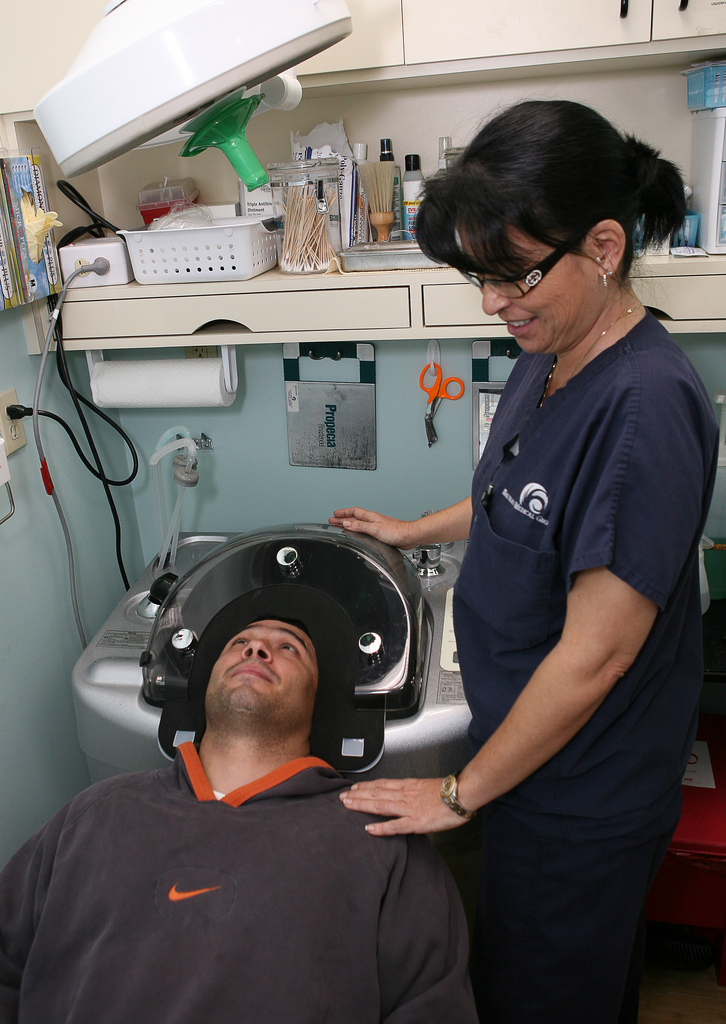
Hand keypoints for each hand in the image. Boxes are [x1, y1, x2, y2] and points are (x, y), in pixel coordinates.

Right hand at [328, 507, 414, 548]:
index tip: (334, 515)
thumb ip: (360, 526)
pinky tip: (358, 533)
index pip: (353, 512)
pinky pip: (365, 529)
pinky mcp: (381, 533)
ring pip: (359, 523)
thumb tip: (346, 523)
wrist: (408, 536)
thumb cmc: (396, 531)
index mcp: (371, 517)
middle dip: (343, 518)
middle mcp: (373, 520)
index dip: (343, 513)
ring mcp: (377, 526)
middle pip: (354, 517)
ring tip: (342, 525)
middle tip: (333, 520)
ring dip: (350, 524)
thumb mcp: (374, 529)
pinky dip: (358, 530)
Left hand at [339, 777, 468, 835]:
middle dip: (358, 795)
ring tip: (348, 806)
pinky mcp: (416, 822)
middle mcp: (405, 795)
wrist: (462, 793)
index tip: (354, 787)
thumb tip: (408, 794)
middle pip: (376, 793)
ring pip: (380, 805)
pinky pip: (395, 826)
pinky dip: (381, 827)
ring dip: (362, 805)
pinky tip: (369, 829)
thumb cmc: (449, 790)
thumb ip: (415, 791)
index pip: (382, 784)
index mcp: (408, 786)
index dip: (366, 786)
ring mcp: (409, 808)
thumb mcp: (428, 786)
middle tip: (342, 796)